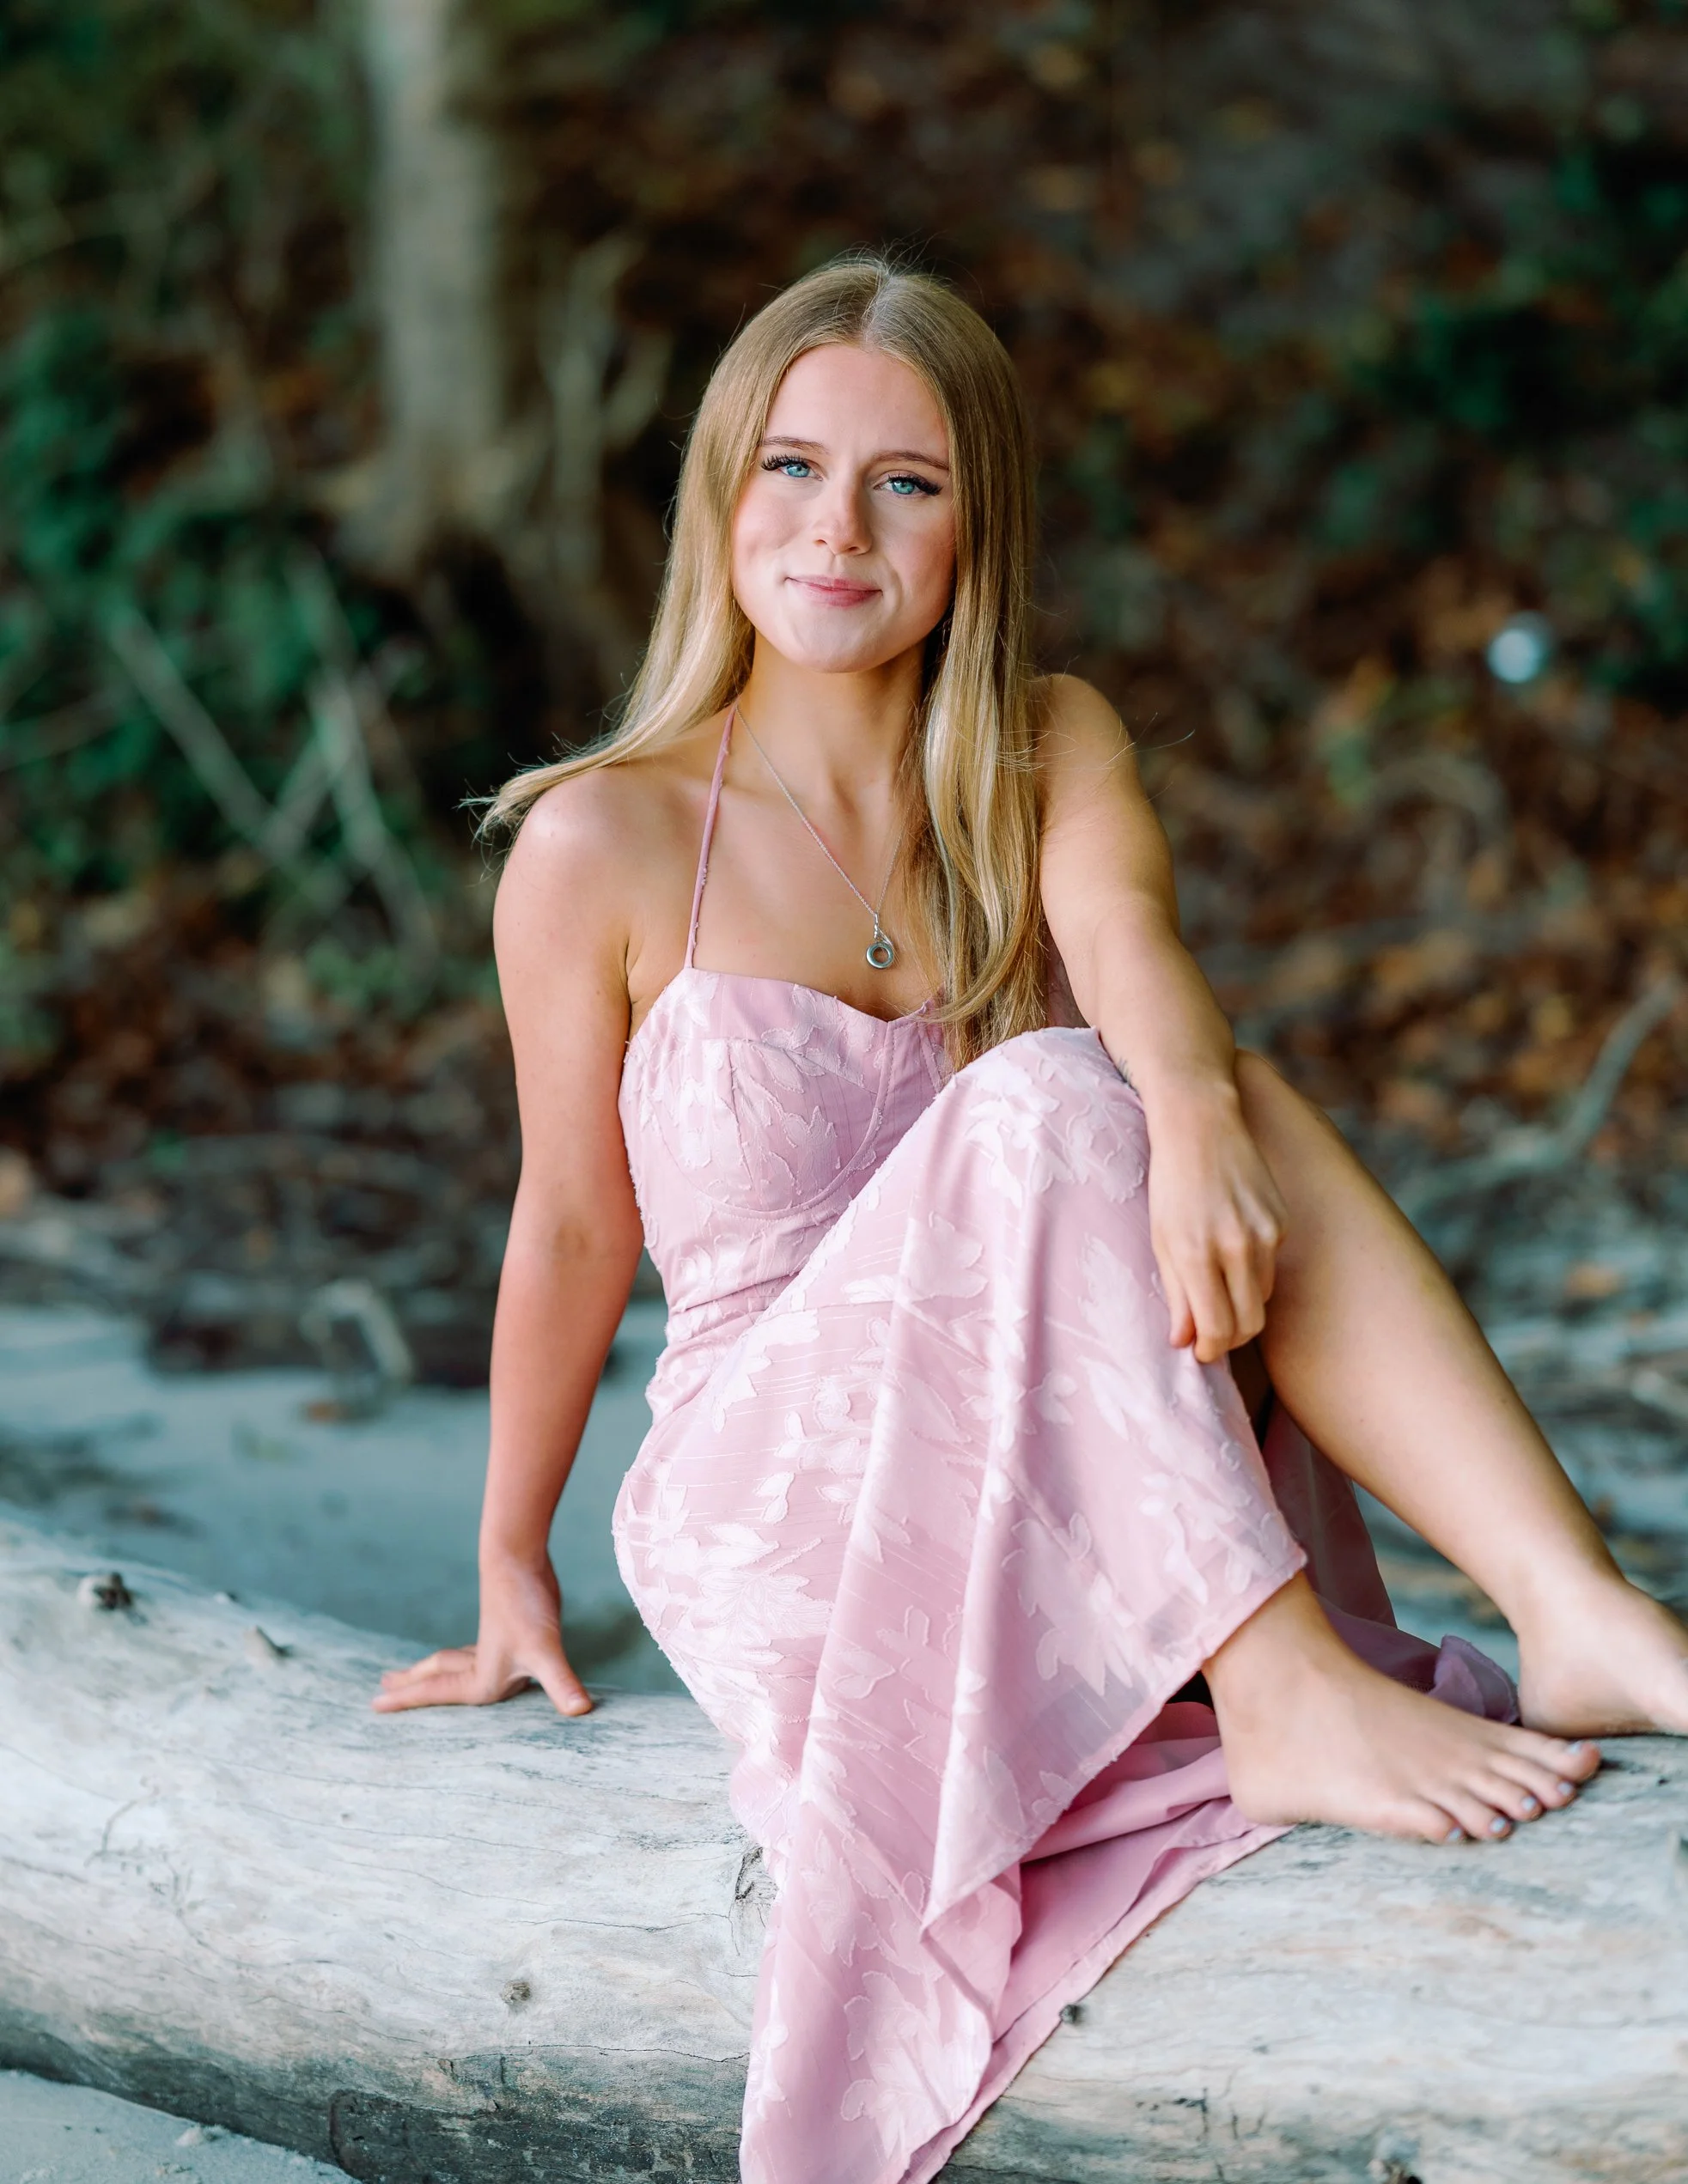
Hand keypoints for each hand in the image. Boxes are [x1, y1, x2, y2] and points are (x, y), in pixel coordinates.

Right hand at [371, 1552, 593, 1716]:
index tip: (372, 1705)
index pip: (436, 1692)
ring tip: (414, 1671)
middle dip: (411, 1684)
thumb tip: (581, 1710)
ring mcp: (494, 1641)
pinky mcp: (509, 1626)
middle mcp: (483, 1660)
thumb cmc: (527, 1604)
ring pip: (453, 1659)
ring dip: (432, 1668)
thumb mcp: (546, 1650)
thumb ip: (561, 1683)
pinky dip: (462, 1656)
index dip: (406, 1701)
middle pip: (438, 1673)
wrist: (518, 1553)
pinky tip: (476, 1653)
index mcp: (483, 1676)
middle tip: (382, 1687)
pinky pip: (474, 1649)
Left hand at [1143, 1081, 1286, 1365]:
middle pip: (1248, 1324)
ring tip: (1217, 1292)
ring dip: (1241, 1307)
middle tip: (1210, 1335)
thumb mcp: (1160, 1238)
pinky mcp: (1280, 1222)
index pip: (1217, 1328)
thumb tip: (1183, 1341)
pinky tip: (1233, 1253)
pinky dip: (1253, 1275)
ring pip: (1261, 1299)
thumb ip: (1175, 1293)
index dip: (1210, 1349)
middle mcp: (1234, 1246)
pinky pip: (1270, 1268)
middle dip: (1229, 1338)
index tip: (1200, 1352)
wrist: (1200, 1122)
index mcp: (1195, 1253)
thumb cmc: (1170, 1181)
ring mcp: (1263, 1234)